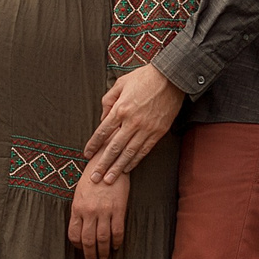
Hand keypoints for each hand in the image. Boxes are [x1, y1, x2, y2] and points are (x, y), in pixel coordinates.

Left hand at [68, 170, 127, 258]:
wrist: (109, 162)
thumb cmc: (93, 176)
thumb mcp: (80, 192)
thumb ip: (79, 210)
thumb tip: (80, 226)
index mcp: (77, 208)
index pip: (74, 234)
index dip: (77, 245)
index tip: (82, 249)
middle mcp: (89, 212)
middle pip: (88, 240)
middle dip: (89, 255)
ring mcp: (104, 211)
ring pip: (102, 239)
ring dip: (103, 252)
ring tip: (104, 258)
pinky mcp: (118, 209)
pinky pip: (117, 231)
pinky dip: (116, 242)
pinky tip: (115, 246)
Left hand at [83, 65, 183, 183]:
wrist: (171, 78)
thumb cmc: (144, 78)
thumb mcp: (120, 83)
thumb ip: (108, 100)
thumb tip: (102, 118)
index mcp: (120, 109)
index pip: (102, 131)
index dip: (93, 145)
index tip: (87, 154)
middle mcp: (132, 122)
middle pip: (113, 148)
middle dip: (103, 164)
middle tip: (94, 178)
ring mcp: (146, 129)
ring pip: (128, 153)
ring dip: (117, 168)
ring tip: (108, 180)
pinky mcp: (158, 132)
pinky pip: (144, 150)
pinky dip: (134, 161)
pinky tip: (127, 169)